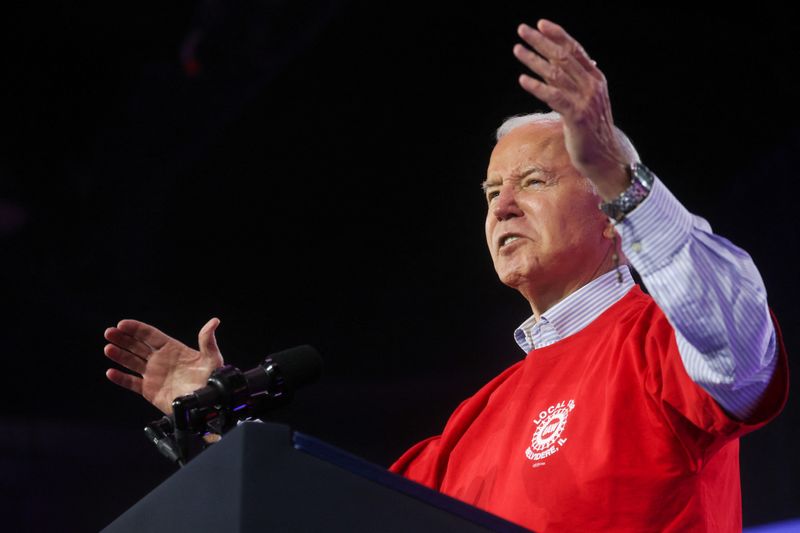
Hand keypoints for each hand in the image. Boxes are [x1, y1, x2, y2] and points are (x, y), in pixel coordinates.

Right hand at [104, 318, 224, 413]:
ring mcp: (154, 375)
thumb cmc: (212, 380)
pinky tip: (110, 372)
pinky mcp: (150, 390)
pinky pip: (132, 383)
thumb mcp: (212, 358)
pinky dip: (121, 378)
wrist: (206, 403)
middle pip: (138, 346)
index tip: (122, 324)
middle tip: (109, 332)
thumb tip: (214, 321)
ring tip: (108, 348)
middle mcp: (161, 360)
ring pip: (132, 362)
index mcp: (173, 349)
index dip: (136, 329)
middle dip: (123, 339)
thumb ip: (208, 340)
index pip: (151, 335)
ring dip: (119, 355)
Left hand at [513, 19, 631, 199]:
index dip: (558, 35)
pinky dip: (537, 86)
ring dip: (534, 60)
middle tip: (522, 30)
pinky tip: (522, 79)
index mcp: (596, 79)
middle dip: (541, 42)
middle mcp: (592, 85)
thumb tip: (568, 66)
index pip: (575, 50)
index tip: (541, 24)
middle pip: (563, 57)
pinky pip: (553, 97)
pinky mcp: (576, 116)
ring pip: (555, 74)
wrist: (605, 157)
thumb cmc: (592, 131)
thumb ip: (578, 83)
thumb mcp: (588, 102)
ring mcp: (585, 100)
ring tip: (517, 50)